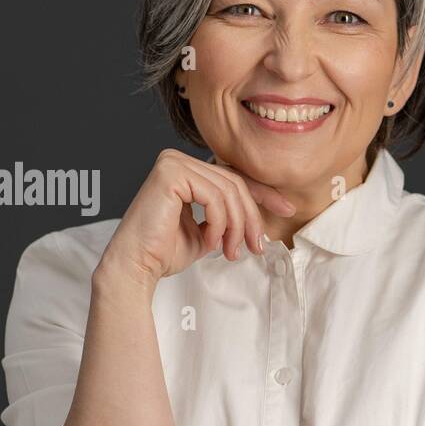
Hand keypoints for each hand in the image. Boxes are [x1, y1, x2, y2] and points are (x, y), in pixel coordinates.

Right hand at [98, 149, 296, 285]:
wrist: (137, 266)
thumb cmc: (165, 251)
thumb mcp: (209, 230)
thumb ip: (229, 217)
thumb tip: (260, 221)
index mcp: (186, 170)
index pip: (233, 177)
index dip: (263, 193)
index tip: (287, 209)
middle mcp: (177, 160)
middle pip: (234, 184)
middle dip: (251, 218)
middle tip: (256, 247)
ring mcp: (172, 163)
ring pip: (228, 191)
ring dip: (236, 226)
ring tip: (231, 251)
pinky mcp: (170, 173)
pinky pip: (214, 196)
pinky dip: (220, 223)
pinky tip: (211, 241)